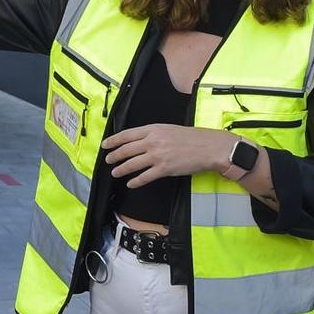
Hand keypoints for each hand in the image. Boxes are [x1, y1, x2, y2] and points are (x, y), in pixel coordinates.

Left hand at [103, 124, 234, 188]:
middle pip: (126, 150)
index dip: (114, 140)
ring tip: (115, 172)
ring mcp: (157, 156)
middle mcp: (152, 141)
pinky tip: (131, 183)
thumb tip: (140, 141)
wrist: (208, 147)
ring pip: (132, 164)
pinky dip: (136, 181)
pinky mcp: (164, 169)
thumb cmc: (192, 138)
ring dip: (121, 169)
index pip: (127, 134)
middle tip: (108, 160)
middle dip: (114, 156)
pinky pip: (145, 177)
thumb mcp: (169, 129)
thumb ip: (154, 134)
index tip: (105, 145)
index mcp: (153, 129)